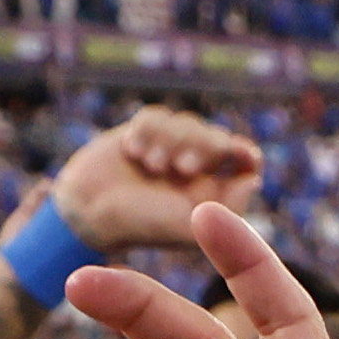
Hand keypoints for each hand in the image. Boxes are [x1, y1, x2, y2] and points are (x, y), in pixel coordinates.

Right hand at [45, 108, 262, 254]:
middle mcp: (195, 170)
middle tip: (182, 168)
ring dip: (169, 139)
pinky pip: (158, 114)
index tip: (241, 152)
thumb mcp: (186, 224)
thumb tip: (253, 179)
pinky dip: (147, 129)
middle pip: (217, 136)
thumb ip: (225, 209)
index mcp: (212, 192)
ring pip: (188, 122)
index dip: (245, 153)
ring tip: (149, 164)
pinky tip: (131, 150)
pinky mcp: (143, 134)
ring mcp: (169, 149)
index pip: (245, 162)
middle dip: (202, 145)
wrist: (85, 210)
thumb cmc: (139, 224)